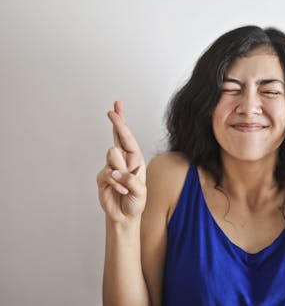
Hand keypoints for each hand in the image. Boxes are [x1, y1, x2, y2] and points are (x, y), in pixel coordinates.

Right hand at [96, 101, 146, 222]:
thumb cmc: (136, 201)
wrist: (125, 216)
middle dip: (117, 122)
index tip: (114, 110)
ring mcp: (111, 167)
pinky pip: (107, 174)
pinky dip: (116, 184)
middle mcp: (123, 160)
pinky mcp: (103, 177)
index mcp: (135, 159)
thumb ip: (130, 180)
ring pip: (112, 156)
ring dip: (121, 171)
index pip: (127, 138)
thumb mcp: (141, 191)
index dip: (121, 124)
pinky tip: (121, 191)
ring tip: (125, 186)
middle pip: (117, 136)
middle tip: (112, 110)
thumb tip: (115, 171)